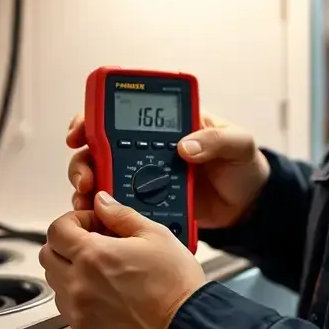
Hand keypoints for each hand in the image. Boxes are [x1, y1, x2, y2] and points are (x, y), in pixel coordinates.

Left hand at [39, 191, 205, 328]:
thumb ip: (122, 214)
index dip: (73, 219)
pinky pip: (67, 305)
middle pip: (48, 254)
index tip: (92, 221)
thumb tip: (104, 202)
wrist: (183, 321)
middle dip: (66, 242)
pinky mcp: (84, 327)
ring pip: (55, 280)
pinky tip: (103, 288)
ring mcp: (79, 309)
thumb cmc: (174, 284)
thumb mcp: (155, 235)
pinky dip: (78, 292)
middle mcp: (79, 284)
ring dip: (70, 267)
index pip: (57, 229)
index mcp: (93, 255)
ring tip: (100, 266)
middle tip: (92, 240)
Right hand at [67, 111, 269, 228]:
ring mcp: (145, 173)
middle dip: (83, 157)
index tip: (81, 130)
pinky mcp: (146, 200)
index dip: (95, 116)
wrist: (247, 205)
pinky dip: (102, 208)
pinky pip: (116, 202)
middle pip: (100, 145)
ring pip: (102, 174)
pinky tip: (99, 217)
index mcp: (170, 124)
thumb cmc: (243, 165)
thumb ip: (216, 139)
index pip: (125, 112)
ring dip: (87, 184)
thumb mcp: (238, 143)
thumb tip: (186, 146)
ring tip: (88, 197)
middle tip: (86, 176)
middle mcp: (149, 146)